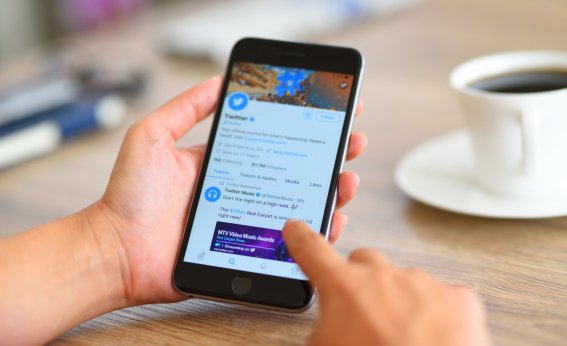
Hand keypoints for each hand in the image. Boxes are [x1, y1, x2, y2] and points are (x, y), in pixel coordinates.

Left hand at [87, 76, 367, 305]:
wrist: (117, 250)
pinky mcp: (248, 251)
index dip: (304, 128)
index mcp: (225, 163)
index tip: (330, 113)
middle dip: (329, 156)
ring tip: (347, 179)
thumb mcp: (152, 137)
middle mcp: (242, 190)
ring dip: (331, 191)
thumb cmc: (128, 197)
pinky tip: (331, 219)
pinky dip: (316, 232)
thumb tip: (218, 79)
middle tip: (352, 143)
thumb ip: (184, 108)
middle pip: (296, 171)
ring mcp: (248, 220)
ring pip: (300, 205)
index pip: (274, 142)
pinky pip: (291, 243)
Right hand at [282, 220, 491, 345]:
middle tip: (365, 314)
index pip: (312, 250)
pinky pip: (441, 296)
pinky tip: (431, 337)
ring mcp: (422, 284)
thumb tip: (329, 327)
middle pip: (364, 261)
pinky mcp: (457, 298)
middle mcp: (382, 277)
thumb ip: (322, 328)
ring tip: (402, 336)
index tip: (296, 227)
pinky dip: (436, 313)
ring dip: (400, 301)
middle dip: (361, 282)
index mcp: (343, 288)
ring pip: (404, 280)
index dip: (300, 237)